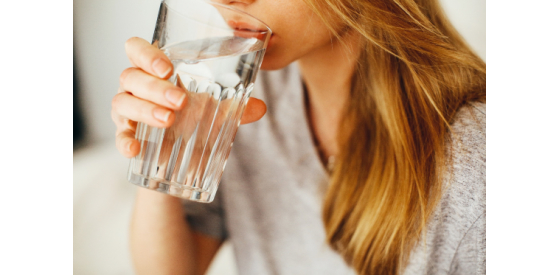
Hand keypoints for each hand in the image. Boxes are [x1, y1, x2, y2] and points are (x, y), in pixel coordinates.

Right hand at [111, 37, 266, 157]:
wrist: (180, 156)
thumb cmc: (193, 119)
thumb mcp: (215, 111)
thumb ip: (236, 108)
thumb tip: (261, 107)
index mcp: (155, 71)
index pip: (137, 49)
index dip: (147, 54)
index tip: (168, 68)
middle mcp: (136, 86)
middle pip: (131, 76)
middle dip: (155, 87)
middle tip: (180, 101)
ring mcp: (127, 110)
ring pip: (122, 101)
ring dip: (145, 110)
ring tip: (169, 120)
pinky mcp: (126, 134)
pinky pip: (119, 135)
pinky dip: (124, 141)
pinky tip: (135, 149)